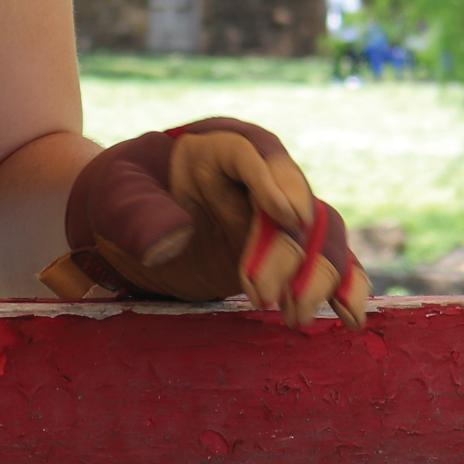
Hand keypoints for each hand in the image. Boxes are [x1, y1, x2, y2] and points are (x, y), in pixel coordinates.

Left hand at [38, 117, 369, 326]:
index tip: (287, 218)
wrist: (119, 226)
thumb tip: (173, 242)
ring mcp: (275, 217)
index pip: (254, 154)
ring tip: (297, 316)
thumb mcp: (113, 196)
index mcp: (217, 146)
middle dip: (289, 252)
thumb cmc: (116, 199)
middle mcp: (259, 177)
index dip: (275, 182)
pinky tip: (351, 315)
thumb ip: (137, 214)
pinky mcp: (284, 253)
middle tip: (265, 299)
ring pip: (321, 235)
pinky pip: (324, 263)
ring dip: (321, 275)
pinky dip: (344, 286)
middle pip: (294, 204)